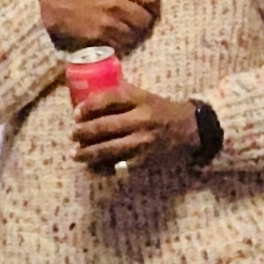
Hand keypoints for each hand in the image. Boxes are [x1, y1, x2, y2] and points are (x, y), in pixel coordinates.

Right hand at [40, 0, 160, 52]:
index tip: (148, 6)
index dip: (153, 4)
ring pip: (135, 34)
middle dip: (145, 21)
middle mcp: (115, 2)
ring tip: (125, 28)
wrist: (51, 6)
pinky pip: (121, 44)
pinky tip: (114, 36)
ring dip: (133, 33)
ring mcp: (107, 21)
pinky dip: (121, 42)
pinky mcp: (99, 37)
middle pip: (146, 19)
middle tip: (138, 21)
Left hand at [71, 86, 198, 174]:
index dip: (88, 106)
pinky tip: (93, 168)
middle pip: (104, 126)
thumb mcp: (144, 96)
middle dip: (83, 132)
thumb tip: (88, 95)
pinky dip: (103, 168)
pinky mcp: (145, 160)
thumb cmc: (162, 111)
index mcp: (140, 100)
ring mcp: (143, 142)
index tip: (76, 113)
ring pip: (108, 149)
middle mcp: (141, 119)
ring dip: (88, 153)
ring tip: (76, 154)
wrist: (190, 129)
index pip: (108, 99)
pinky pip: (119, 166)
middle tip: (73, 135)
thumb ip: (121, 94)